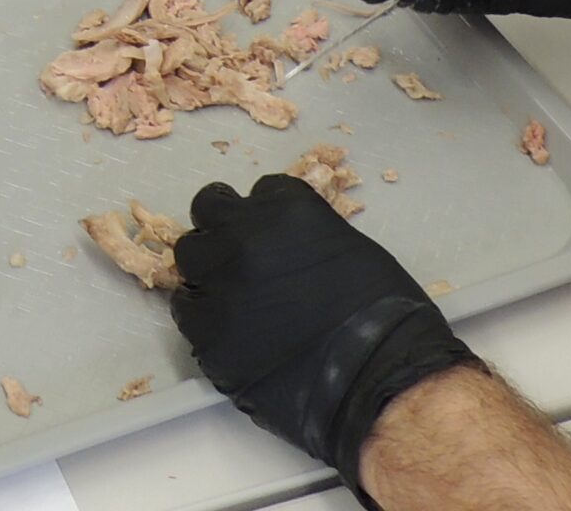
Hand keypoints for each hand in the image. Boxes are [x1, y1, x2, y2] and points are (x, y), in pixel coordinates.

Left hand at [172, 174, 480, 484]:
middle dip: (222, 228)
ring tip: (229, 292)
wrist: (378, 379)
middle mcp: (243, 236)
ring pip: (189, 258)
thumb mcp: (349, 248)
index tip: (269, 231)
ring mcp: (221, 283)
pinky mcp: (207, 332)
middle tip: (236, 252)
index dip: (263, 214)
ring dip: (207, 268)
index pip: (259, 191)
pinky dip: (202, 313)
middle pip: (209, 212)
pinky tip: (225, 328)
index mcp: (286, 209)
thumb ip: (303, 236)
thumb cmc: (384, 313)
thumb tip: (283, 244)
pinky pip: (186, 309)